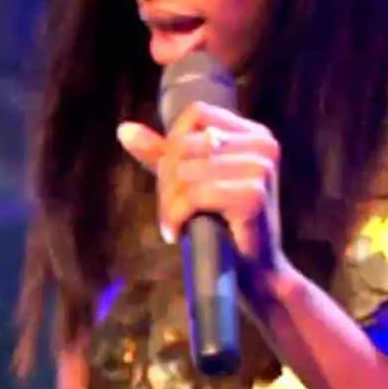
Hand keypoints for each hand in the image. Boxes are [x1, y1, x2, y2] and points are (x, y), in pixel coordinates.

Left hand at [116, 102, 287, 282]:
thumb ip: (162, 153)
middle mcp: (264, 145)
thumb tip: (124, 128)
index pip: (196, 114)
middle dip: (166, 181)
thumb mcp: (192, 182)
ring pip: (185, 170)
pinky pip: (194, 195)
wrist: (255, 274)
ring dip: (169, 202)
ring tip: (173, 223)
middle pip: (185, 144)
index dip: (172, 145)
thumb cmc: (223, 226)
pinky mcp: (254, 196)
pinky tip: (176, 232)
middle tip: (170, 211)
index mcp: (254, 134)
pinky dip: (176, 215)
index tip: (172, 180)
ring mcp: (261, 169)